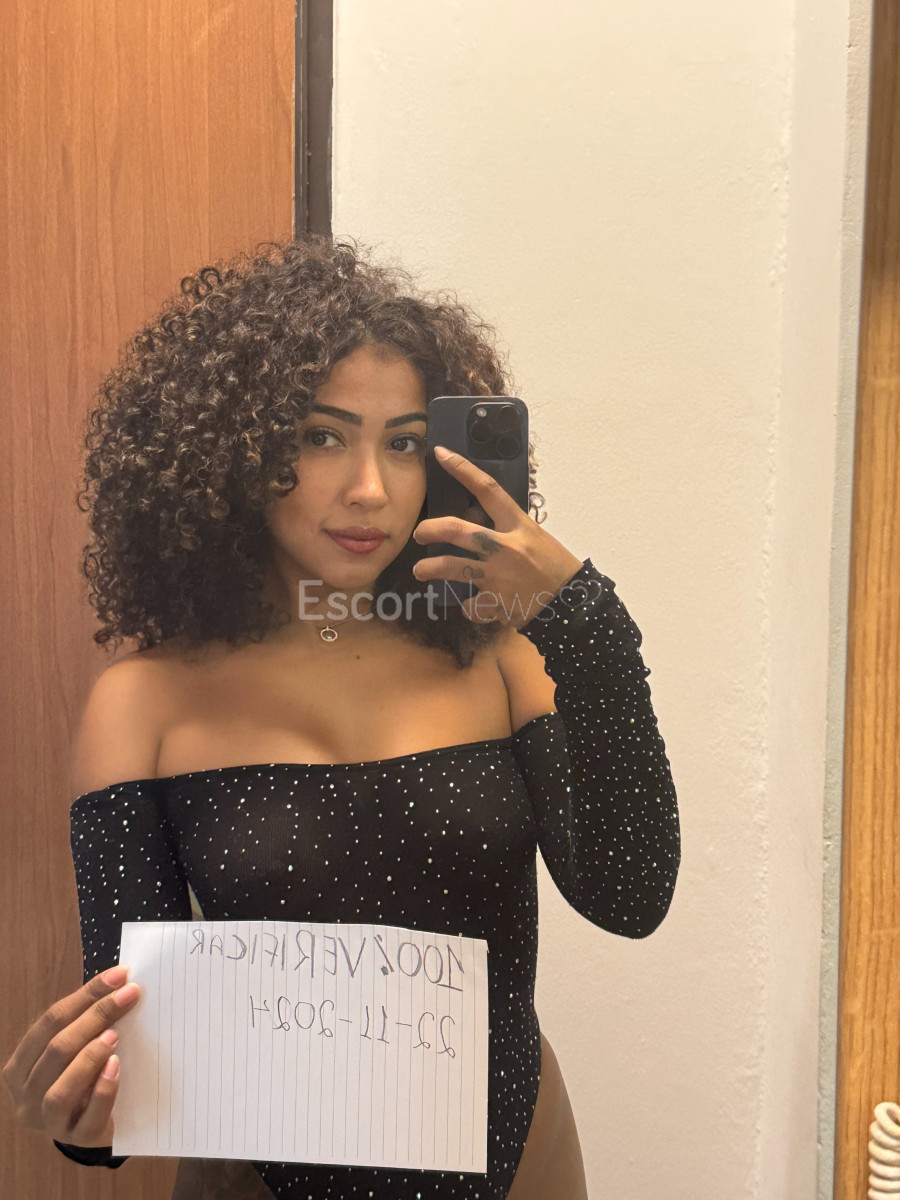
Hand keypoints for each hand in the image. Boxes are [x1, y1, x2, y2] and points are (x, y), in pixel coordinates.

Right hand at [2, 966, 140, 1146]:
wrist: (94, 1124)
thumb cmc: (84, 1077)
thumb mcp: (76, 1050)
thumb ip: (86, 1024)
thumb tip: (118, 983)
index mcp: (20, 1067)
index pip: (49, 1022)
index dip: (84, 996)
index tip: (119, 976)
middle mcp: (26, 1096)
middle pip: (55, 1050)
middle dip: (94, 1017)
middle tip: (126, 997)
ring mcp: (49, 1123)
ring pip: (59, 1091)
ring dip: (89, 1058)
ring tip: (115, 1035)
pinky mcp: (78, 1139)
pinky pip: (88, 1117)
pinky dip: (103, 1090)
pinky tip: (116, 1067)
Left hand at [412, 445, 583, 626]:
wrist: (573, 602)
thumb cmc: (556, 566)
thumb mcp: (534, 538)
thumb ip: (506, 530)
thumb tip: (475, 523)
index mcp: (519, 526)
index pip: (488, 490)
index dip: (463, 469)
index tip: (441, 454)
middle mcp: (506, 547)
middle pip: (457, 530)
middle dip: (431, 529)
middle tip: (419, 532)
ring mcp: (498, 576)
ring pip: (452, 567)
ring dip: (430, 569)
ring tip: (421, 570)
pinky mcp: (496, 603)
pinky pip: (472, 605)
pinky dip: (470, 606)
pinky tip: (473, 606)